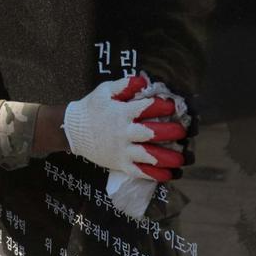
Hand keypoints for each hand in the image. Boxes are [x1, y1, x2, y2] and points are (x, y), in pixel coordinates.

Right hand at [62, 73, 190, 180]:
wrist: (72, 130)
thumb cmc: (91, 108)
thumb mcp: (105, 91)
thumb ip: (124, 85)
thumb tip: (143, 80)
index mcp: (121, 113)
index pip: (145, 108)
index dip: (161, 107)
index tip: (172, 106)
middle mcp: (123, 132)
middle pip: (150, 133)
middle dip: (169, 132)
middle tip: (182, 132)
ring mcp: (121, 150)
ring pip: (147, 156)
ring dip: (167, 158)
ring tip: (181, 159)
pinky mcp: (119, 163)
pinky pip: (139, 171)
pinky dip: (155, 174)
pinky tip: (169, 174)